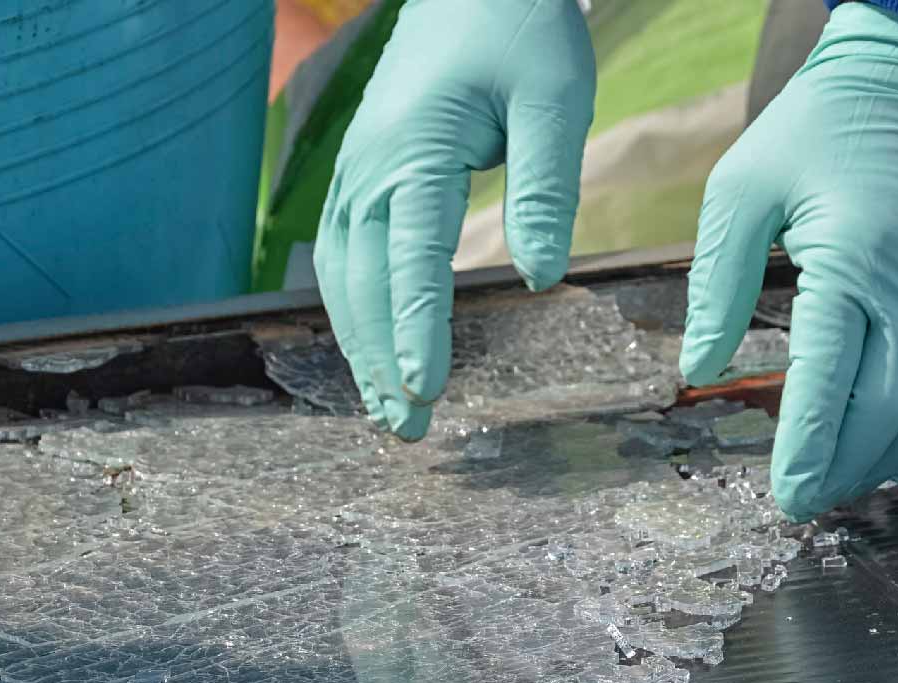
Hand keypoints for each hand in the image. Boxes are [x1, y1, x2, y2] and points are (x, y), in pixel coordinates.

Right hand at [315, 0, 594, 439]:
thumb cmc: (520, 30)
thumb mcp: (554, 97)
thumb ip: (546, 187)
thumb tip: (541, 279)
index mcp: (414, 149)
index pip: (412, 256)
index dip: (417, 327)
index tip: (426, 387)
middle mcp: (369, 167)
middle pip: (362, 281)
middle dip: (381, 359)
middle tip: (406, 428)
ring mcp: (356, 171)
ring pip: (343, 276)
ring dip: (361, 347)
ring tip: (385, 410)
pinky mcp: (363, 174)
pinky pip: (346, 256)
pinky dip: (356, 311)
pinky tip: (374, 349)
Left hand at [681, 3, 897, 521]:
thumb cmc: (814, 130)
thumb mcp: (740, 191)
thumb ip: (718, 286)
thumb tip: (696, 374)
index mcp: (851, 258)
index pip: (829, 380)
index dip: (809, 450)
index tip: (786, 497)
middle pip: (889, 407)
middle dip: (847, 467)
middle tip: (810, 503)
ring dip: (895, 456)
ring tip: (850, 483)